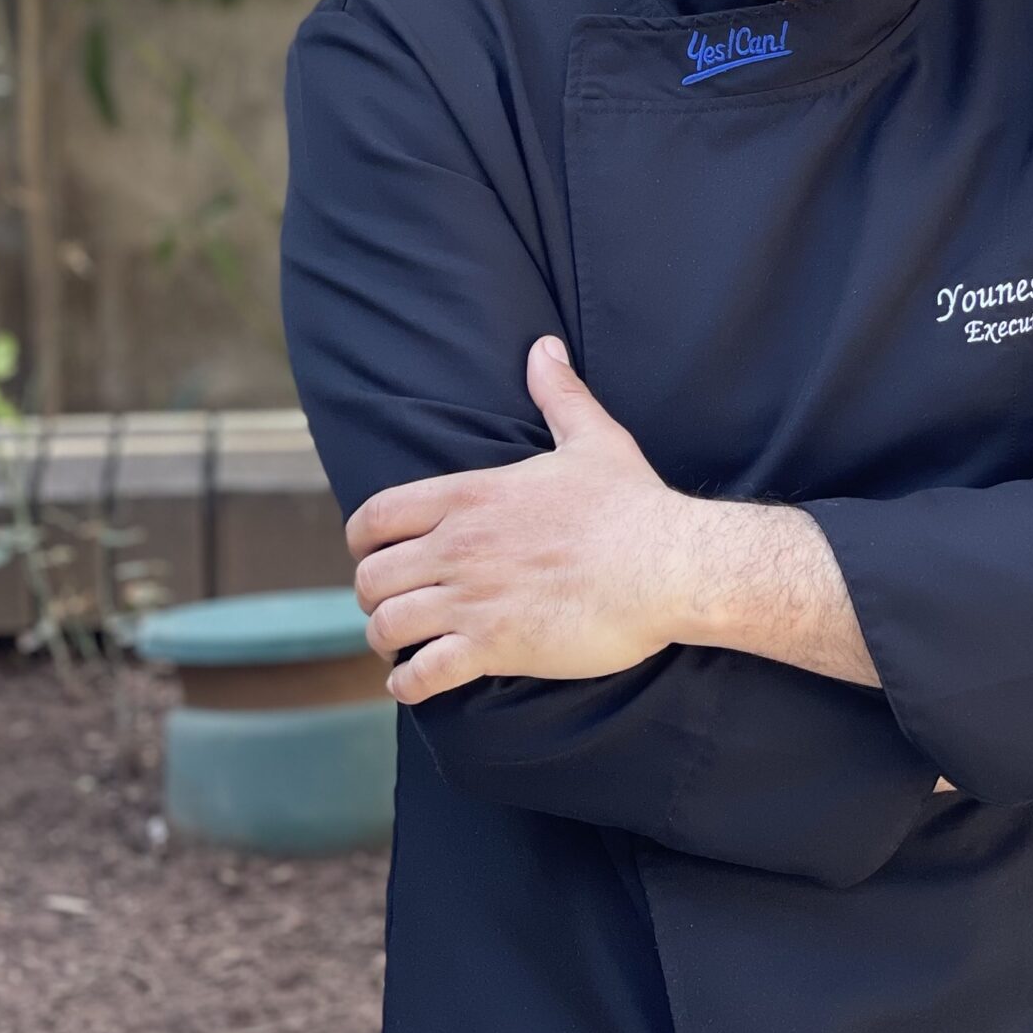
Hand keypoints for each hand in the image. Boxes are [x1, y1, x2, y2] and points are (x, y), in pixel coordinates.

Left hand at [346, 337, 701, 702]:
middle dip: (374, 596)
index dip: (362, 541)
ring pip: (386, 626)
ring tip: (403, 648)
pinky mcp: (493, 646)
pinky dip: (408, 684)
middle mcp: (459, 546)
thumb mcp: (592, 438)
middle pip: (370, 578)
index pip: (375, 517)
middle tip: (395, 606)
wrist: (669, 564)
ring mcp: (472, 599)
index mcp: (470, 496)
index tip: (375, 554)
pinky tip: (415, 682)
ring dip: (387, 641)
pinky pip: (422, 675)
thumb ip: (558, 394)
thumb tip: (544, 347)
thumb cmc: (632, 504)